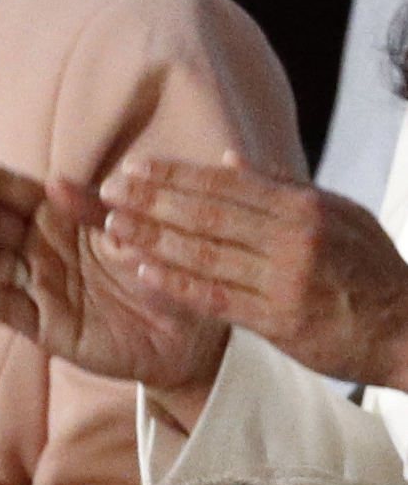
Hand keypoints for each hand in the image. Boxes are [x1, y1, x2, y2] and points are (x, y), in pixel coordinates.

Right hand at [0, 148, 225, 392]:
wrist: (192, 333)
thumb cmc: (166, 270)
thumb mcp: (138, 228)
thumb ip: (96, 209)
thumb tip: (55, 183)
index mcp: (62, 220)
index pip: (14, 193)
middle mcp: (42, 251)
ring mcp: (40, 289)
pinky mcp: (46, 328)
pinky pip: (10, 312)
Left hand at [94, 157, 407, 394]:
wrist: (406, 327)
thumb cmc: (368, 268)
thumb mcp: (338, 215)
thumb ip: (280, 186)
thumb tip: (228, 157)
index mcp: (306, 207)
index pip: (227, 184)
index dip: (175, 175)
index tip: (133, 168)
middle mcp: (295, 238)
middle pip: (208, 214)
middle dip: (152, 200)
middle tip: (107, 191)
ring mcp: (285, 280)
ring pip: (205, 254)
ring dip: (152, 239)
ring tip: (111, 226)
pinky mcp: (278, 321)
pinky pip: (214, 298)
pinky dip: (174, 283)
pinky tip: (140, 271)